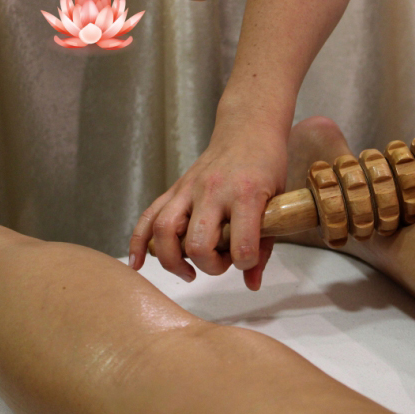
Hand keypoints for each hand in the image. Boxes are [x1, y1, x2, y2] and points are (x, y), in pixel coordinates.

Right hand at [128, 123, 287, 290]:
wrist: (247, 129)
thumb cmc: (266, 165)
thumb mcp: (276, 201)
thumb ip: (264, 244)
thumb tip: (252, 284)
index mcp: (245, 194)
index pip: (241, 244)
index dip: (244, 262)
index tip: (247, 260)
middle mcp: (213, 191)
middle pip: (197, 244)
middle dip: (210, 265)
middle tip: (223, 261)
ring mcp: (189, 189)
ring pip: (165, 232)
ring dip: (173, 261)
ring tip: (189, 272)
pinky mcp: (175, 189)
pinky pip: (148, 217)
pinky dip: (138, 242)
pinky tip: (138, 263)